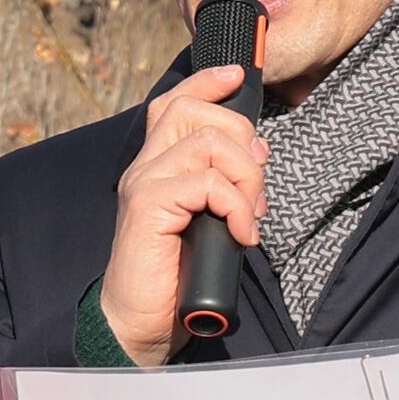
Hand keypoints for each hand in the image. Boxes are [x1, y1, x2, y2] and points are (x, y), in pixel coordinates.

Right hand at [96, 63, 264, 364]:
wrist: (140, 323)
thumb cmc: (174, 276)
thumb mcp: (206, 220)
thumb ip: (221, 186)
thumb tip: (256, 154)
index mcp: (155, 166)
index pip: (174, 103)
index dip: (206, 82)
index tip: (236, 76)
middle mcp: (144, 168)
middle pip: (193, 111)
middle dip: (241, 136)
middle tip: (258, 183)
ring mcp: (143, 185)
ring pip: (207, 142)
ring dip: (245, 177)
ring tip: (251, 215)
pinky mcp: (148, 207)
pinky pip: (206, 182)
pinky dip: (237, 206)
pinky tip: (242, 235)